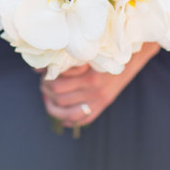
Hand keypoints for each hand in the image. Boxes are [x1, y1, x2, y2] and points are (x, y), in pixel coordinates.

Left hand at [38, 42, 160, 126]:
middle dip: (47, 91)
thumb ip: (65, 60)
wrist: (131, 55)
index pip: (57, 83)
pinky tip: (63, 116)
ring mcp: (99, 99)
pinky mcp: (104, 104)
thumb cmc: (106, 49)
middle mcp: (94, 88)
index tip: (43, 74)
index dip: (45, 80)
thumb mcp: (86, 52)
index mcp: (87, 73)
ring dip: (53, 108)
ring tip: (49, 100)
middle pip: (60, 98)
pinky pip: (84, 119)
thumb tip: (38, 68)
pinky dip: (70, 120)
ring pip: (68, 113)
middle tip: (44, 84)